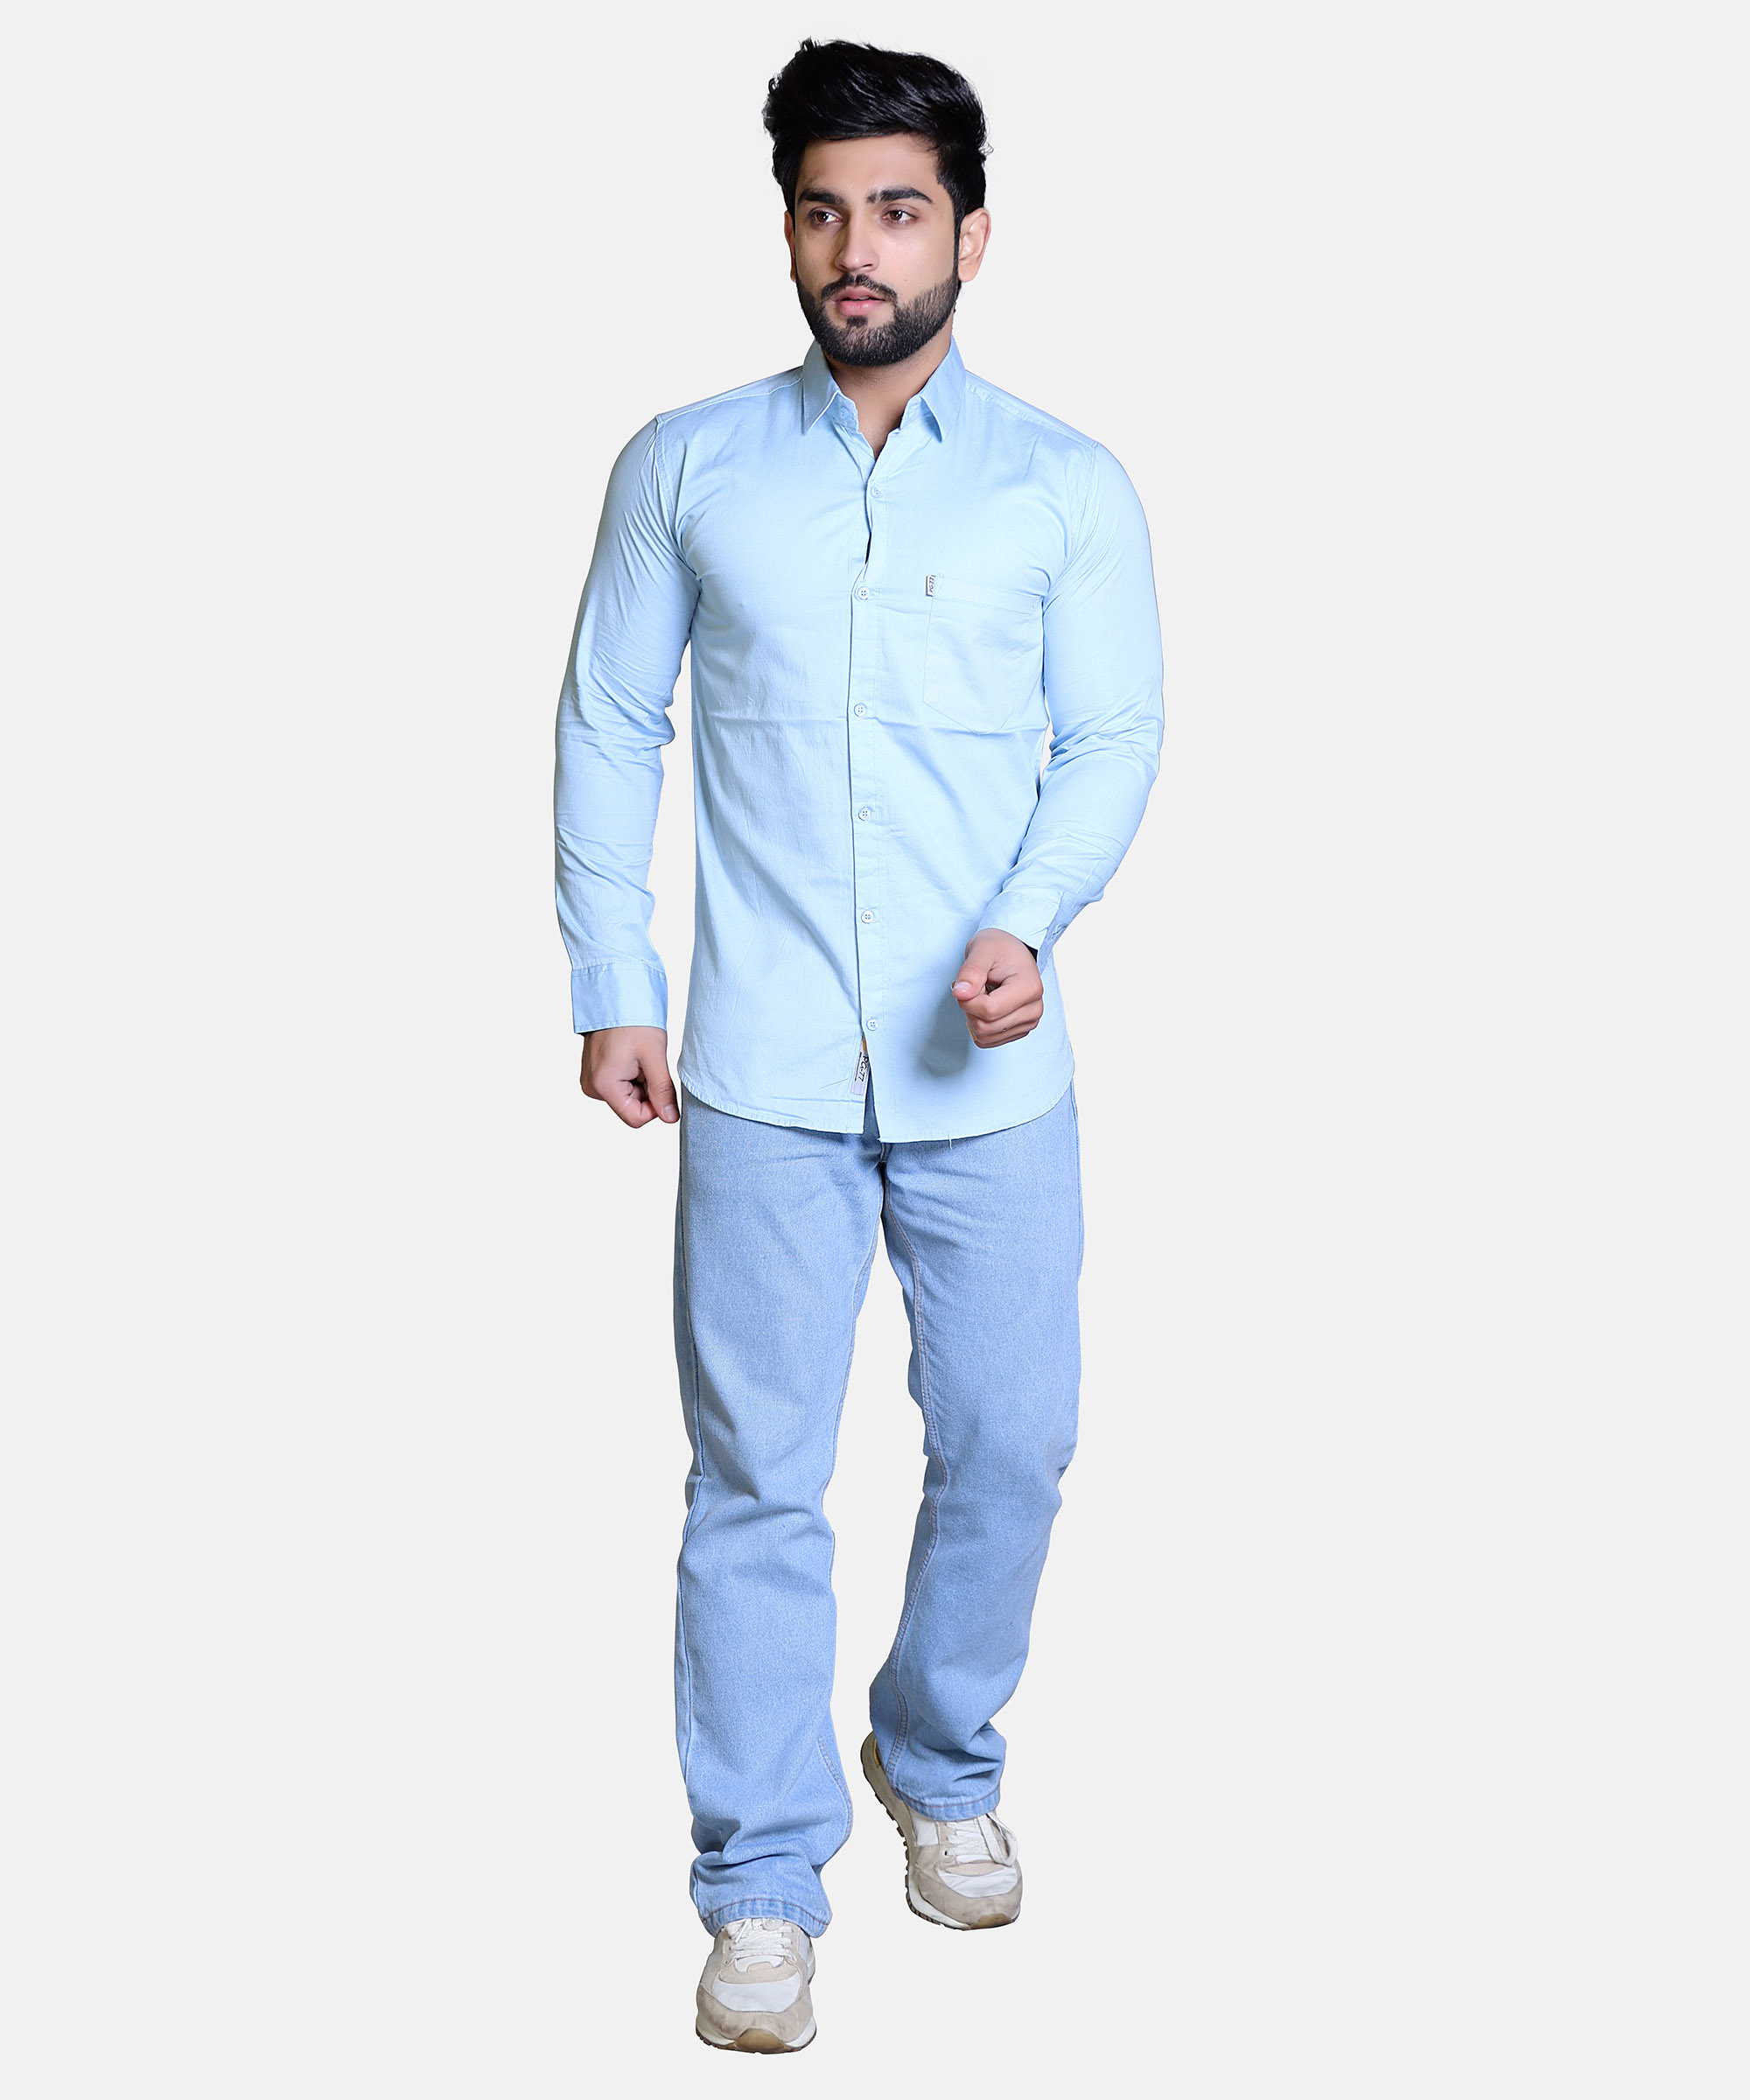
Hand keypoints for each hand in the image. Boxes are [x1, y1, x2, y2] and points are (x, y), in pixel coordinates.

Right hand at [580, 1025, 678, 1127]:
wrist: (617, 996)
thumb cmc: (633, 1021)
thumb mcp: (654, 1057)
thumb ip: (662, 1091)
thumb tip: (670, 1118)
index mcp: (603, 1085)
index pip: (636, 1119)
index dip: (655, 1106)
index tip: (659, 1081)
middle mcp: (592, 1087)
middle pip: (632, 1107)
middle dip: (647, 1089)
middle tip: (647, 1062)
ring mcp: (592, 1080)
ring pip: (628, 1096)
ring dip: (640, 1081)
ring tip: (638, 1056)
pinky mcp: (595, 1074)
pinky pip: (620, 1085)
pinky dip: (632, 1074)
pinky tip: (631, 1056)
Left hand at [951, 929, 1043, 1048]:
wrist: (1012, 951)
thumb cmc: (999, 947)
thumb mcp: (982, 950)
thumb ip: (970, 972)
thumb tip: (960, 994)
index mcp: (1030, 989)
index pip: (989, 1010)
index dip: (968, 1000)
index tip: (968, 982)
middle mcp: (1034, 1010)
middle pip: (985, 1027)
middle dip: (970, 1007)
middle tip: (976, 985)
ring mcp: (1028, 1023)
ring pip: (984, 1036)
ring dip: (973, 1016)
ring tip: (983, 993)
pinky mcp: (1018, 1030)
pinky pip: (987, 1040)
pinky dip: (978, 1023)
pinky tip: (986, 1004)